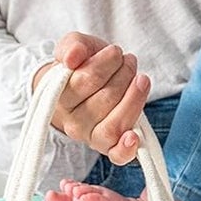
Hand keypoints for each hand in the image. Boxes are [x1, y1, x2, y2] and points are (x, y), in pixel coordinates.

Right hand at [33, 33, 148, 164]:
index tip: (114, 52)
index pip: (85, 80)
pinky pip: (116, 155)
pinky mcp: (107, 147)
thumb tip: (73, 58)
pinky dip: (127, 148)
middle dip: (124, 74)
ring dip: (134, 99)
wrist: (85, 83)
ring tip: (141, 79)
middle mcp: (72, 121)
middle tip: (128, 61)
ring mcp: (90, 137)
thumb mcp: (75, 46)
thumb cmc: (82, 66)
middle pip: (105, 99)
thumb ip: (72, 46)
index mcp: (59, 96)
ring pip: (114, 124)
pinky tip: (135, 136)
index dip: (106, 62)